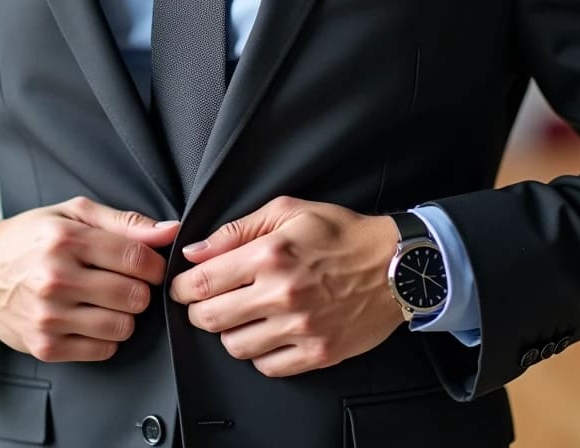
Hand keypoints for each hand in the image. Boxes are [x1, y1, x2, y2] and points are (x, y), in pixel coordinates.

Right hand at [0, 196, 179, 362]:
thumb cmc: (30, 238)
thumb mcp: (72, 214)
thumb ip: (124, 222)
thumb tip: (169, 232)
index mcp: (65, 240)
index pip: (138, 260)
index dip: (155, 265)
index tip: (149, 266)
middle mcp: (55, 279)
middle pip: (135, 296)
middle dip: (139, 290)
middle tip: (123, 282)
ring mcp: (48, 316)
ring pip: (123, 327)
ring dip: (123, 315)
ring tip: (105, 300)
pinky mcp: (45, 346)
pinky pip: (103, 350)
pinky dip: (105, 337)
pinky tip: (89, 318)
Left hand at [170, 196, 402, 376]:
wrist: (398, 265)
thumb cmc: (343, 235)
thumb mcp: (288, 211)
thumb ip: (236, 230)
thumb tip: (195, 251)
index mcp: (270, 255)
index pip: (200, 282)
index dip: (182, 288)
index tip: (183, 288)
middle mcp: (282, 294)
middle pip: (210, 319)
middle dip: (199, 312)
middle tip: (207, 304)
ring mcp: (301, 327)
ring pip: (235, 347)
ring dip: (230, 333)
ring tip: (243, 317)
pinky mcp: (318, 352)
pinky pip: (268, 367)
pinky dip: (260, 354)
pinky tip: (268, 334)